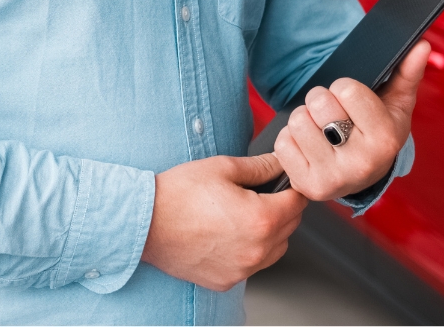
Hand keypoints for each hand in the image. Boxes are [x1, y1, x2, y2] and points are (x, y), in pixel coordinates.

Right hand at [141, 152, 306, 290]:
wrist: (145, 223)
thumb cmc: (179, 194)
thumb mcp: (224, 167)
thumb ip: (261, 166)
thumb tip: (280, 162)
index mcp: (261, 219)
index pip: (298, 201)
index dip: (294, 185)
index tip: (287, 178)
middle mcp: (256, 250)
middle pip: (291, 226)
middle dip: (284, 206)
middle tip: (265, 190)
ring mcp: (241, 269)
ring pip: (276, 249)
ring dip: (272, 230)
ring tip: (247, 211)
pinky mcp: (226, 280)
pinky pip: (253, 265)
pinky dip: (252, 249)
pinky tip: (232, 231)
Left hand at [274, 39, 430, 200]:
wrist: (362, 175)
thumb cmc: (377, 131)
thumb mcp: (396, 102)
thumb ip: (407, 71)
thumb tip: (421, 46)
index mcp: (385, 139)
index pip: (346, 89)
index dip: (344, 88)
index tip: (351, 100)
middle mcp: (361, 164)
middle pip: (318, 103)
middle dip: (322, 100)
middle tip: (333, 114)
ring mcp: (333, 179)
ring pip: (298, 121)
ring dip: (305, 119)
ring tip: (321, 130)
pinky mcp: (307, 187)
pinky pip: (282, 144)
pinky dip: (291, 140)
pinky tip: (309, 147)